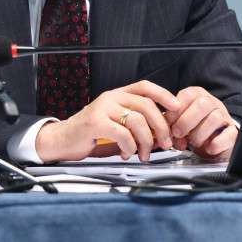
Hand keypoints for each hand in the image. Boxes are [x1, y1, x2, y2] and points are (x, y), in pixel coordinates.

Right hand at [35, 80, 179, 162]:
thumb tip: (163, 132)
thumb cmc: (92, 133)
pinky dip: (130, 146)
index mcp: (117, 95)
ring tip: (144, 154)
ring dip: (146, 141)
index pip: (144, 87)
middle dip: (161, 127)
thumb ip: (136, 122)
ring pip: (137, 120)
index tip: (177, 107)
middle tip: (165, 143)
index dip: (163, 95)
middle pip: (146, 105)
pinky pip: (123, 133)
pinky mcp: (95, 122)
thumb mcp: (115, 122)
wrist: (64, 139)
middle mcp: (110, 98)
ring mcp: (102, 108)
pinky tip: (128, 153)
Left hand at [164, 86, 237, 159]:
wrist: (211, 142)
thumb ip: (171, 123)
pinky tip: (208, 147)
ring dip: (199, 133)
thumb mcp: (179, 121)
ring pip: (214, 118)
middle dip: (186, 121)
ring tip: (193, 142)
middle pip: (202, 104)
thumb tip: (163, 132)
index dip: (175, 111)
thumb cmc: (192, 128)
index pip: (186, 96)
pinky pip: (228, 134)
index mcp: (196, 95)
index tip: (168, 123)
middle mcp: (212, 102)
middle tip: (178, 134)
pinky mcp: (233, 132)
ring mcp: (225, 116)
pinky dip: (216, 143)